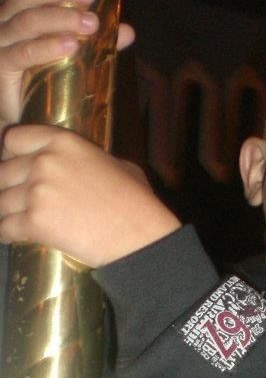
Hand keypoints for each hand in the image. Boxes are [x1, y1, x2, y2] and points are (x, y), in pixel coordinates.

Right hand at [0, 0, 133, 128]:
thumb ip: (94, 44)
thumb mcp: (68, 60)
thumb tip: (127, 31)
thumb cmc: (38, 86)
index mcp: (20, 16)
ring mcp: (1, 45)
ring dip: (60, 20)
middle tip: (92, 3)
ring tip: (91, 25)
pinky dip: (46, 47)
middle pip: (28, 2)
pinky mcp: (1, 67)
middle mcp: (6, 25)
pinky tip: (69, 45)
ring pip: (27, 22)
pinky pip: (22, 54)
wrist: (18, 123)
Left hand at [0, 124, 180, 265]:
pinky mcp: (35, 222)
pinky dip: (6, 233)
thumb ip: (91, 159)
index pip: (13, 139)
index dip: (11, 155)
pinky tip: (11, 235)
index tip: (15, 169)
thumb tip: (88, 167)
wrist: (140, 237)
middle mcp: (44, 162)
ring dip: (6, 211)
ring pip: (1, 201)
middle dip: (8, 187)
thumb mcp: (118, 165)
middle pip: (3, 171)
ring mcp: (37, 192)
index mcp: (62, 141)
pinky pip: (4, 227)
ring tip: (15, 219)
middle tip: (16, 200)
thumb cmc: (138, 204)